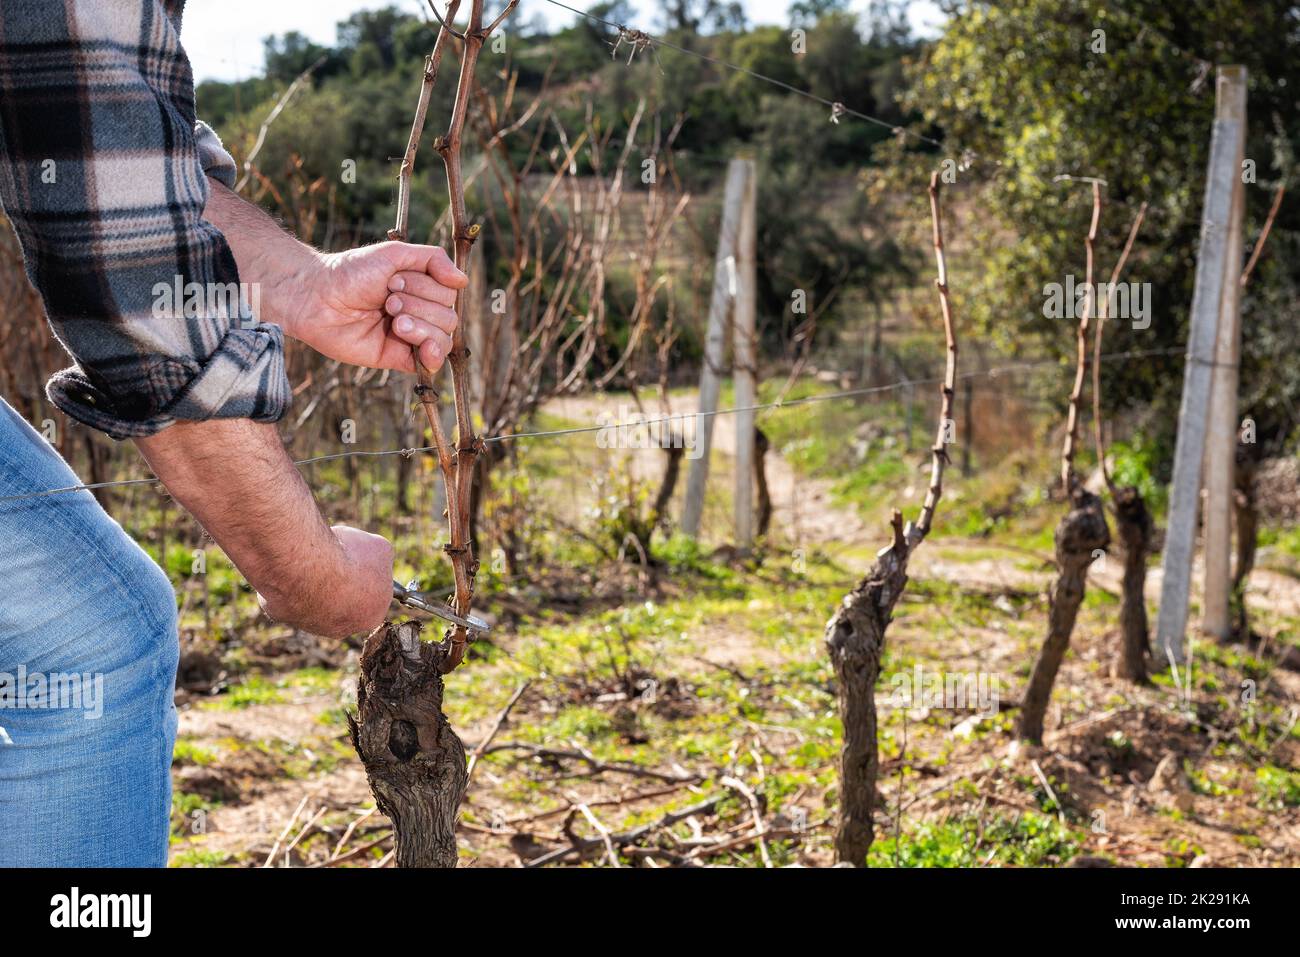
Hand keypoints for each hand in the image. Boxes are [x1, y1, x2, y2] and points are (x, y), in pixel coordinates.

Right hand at [257, 525, 393, 637]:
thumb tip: (377, 554)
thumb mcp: (380, 548)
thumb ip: (382, 556)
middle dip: (342, 579)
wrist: (306, 566)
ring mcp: (310, 624)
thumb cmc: (348, 558)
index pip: (374, 598)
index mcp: (372, 616)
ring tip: (315, 558)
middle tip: (336, 556)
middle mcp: (342, 628)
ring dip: (316, 580)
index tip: (361, 559)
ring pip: (315, 599)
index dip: (368, 575)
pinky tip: (295, 565)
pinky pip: (290, 594)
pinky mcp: (284, 615)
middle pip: (344, 601)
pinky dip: (292, 578)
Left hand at [289, 242, 468, 372]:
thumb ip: (433, 259)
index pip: (450, 293)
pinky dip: (432, 354)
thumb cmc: (351, 272)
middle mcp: (420, 312)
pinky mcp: (399, 358)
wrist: (317, 298)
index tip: (393, 281)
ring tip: (392, 318)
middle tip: (387, 300)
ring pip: (443, 338)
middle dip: (419, 305)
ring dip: (420, 326)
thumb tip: (463, 280)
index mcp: (421, 288)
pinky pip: (431, 363)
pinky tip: (423, 347)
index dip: (427, 287)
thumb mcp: (394, 253)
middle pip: (449, 317)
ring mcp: (411, 337)